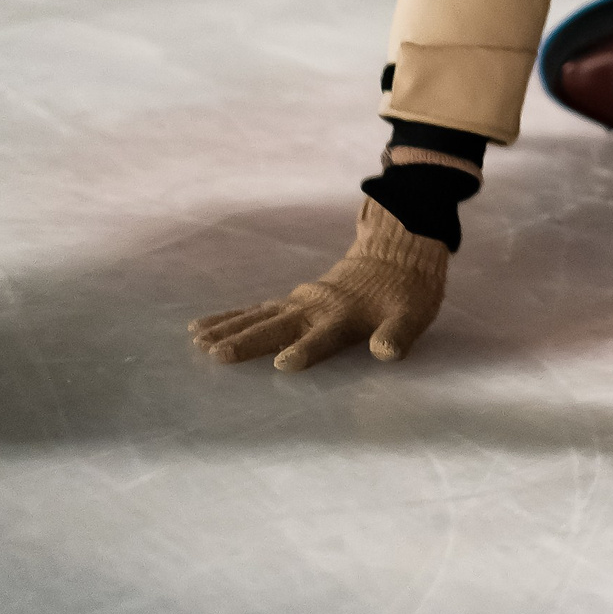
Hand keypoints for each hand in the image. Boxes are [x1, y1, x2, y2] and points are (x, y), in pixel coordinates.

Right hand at [188, 199, 447, 371]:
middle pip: (278, 326)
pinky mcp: (294, 298)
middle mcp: (316, 308)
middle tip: (217, 354)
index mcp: (345, 316)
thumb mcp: (413, 314)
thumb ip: (397, 334)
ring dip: (230, 329)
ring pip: (259, 316)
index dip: (306, 350)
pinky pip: (257, 309)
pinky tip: (202, 327)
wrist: (396, 250)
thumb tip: (385, 352)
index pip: (323, 337)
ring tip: (199, 343)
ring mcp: (301, 301)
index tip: (284, 363)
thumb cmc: (408, 292)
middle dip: (249, 341)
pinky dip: (231, 317)